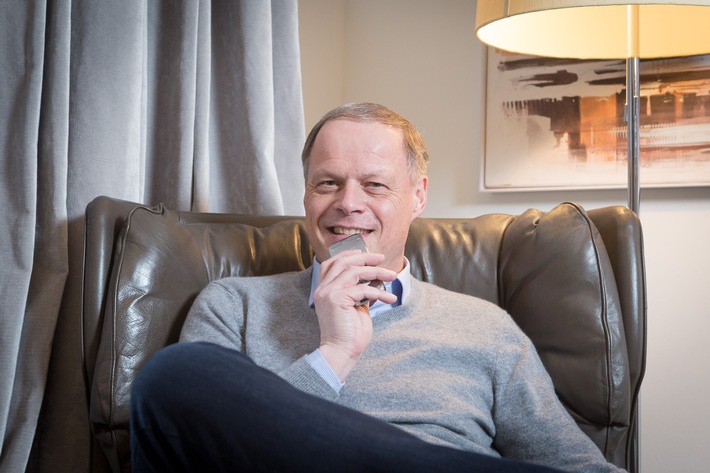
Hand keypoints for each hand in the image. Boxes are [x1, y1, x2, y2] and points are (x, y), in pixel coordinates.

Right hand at [313, 251, 397, 380]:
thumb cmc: (349, 334)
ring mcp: (328, 293)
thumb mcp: (355, 306)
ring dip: (376, 272)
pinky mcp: (337, 299)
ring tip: (392, 276)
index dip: (348, 255)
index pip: (332, 263)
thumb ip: (358, 292)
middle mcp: (323, 289)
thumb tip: (373, 280)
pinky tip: (390, 300)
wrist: (341, 352)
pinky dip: (379, 293)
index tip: (366, 255)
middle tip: (382, 258)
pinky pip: (363, 289)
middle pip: (342, 262)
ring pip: (354, 271)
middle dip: (365, 258)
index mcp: (324, 290)